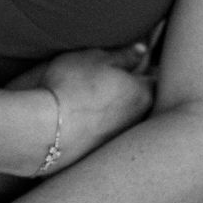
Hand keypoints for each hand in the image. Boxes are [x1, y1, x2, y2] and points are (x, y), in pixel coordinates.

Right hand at [9, 45, 154, 175]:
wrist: (46, 130)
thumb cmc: (72, 86)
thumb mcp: (95, 58)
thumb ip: (123, 54)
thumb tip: (141, 49)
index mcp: (142, 92)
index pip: (156, 79)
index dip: (147, 69)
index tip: (138, 63)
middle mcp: (138, 119)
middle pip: (142, 101)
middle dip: (133, 91)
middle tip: (113, 80)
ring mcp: (120, 138)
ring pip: (124, 119)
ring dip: (115, 111)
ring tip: (93, 100)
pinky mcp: (101, 153)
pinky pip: (106, 134)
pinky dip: (99, 126)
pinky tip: (82, 120)